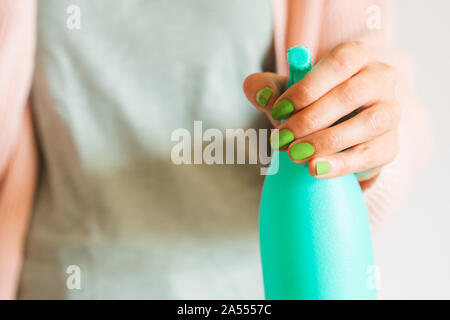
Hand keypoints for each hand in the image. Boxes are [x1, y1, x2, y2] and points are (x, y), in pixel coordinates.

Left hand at [243, 41, 400, 180]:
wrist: (338, 133)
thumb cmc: (311, 104)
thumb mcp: (287, 93)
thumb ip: (267, 89)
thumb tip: (257, 92)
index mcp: (357, 56)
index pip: (338, 63)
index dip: (306, 88)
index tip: (277, 111)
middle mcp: (381, 79)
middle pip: (350, 95)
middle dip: (309, 120)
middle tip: (280, 139)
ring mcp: (390, 113)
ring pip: (365, 125)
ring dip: (324, 142)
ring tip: (293, 155)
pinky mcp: (390, 145)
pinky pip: (369, 155)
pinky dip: (340, 164)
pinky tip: (314, 170)